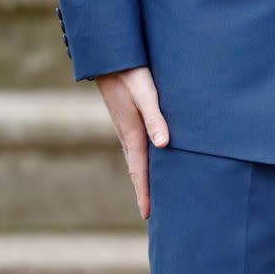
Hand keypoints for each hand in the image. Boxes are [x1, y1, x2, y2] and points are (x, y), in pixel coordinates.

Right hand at [95, 67, 168, 220]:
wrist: (110, 57)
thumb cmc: (131, 74)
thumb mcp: (147, 95)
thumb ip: (156, 118)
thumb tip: (164, 145)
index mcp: (133, 134)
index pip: (139, 172)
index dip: (144, 194)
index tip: (147, 216)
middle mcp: (128, 135)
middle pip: (137, 170)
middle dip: (144, 190)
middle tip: (152, 213)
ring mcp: (127, 127)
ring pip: (137, 158)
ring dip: (144, 175)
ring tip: (154, 190)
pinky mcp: (129, 117)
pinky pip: (137, 145)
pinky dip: (144, 159)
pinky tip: (153, 156)